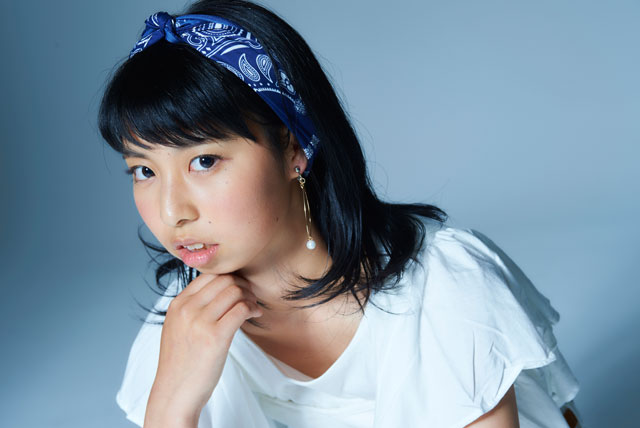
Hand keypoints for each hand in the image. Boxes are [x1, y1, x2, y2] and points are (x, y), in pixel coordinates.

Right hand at [144, 273, 262, 425]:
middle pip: (224, 279)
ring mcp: (199, 322)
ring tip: (253, 308)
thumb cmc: (181, 363)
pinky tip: (255, 315)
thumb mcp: (177, 327)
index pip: (208, 274)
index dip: (229, 277)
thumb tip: (219, 291)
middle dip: (243, 285)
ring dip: (250, 296)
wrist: (175, 394)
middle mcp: (187, 309)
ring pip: (235, 291)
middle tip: (250, 297)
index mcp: (177, 304)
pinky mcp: (215, 337)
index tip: (239, 288)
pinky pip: (241, 309)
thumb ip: (192, 308)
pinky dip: (253, 309)